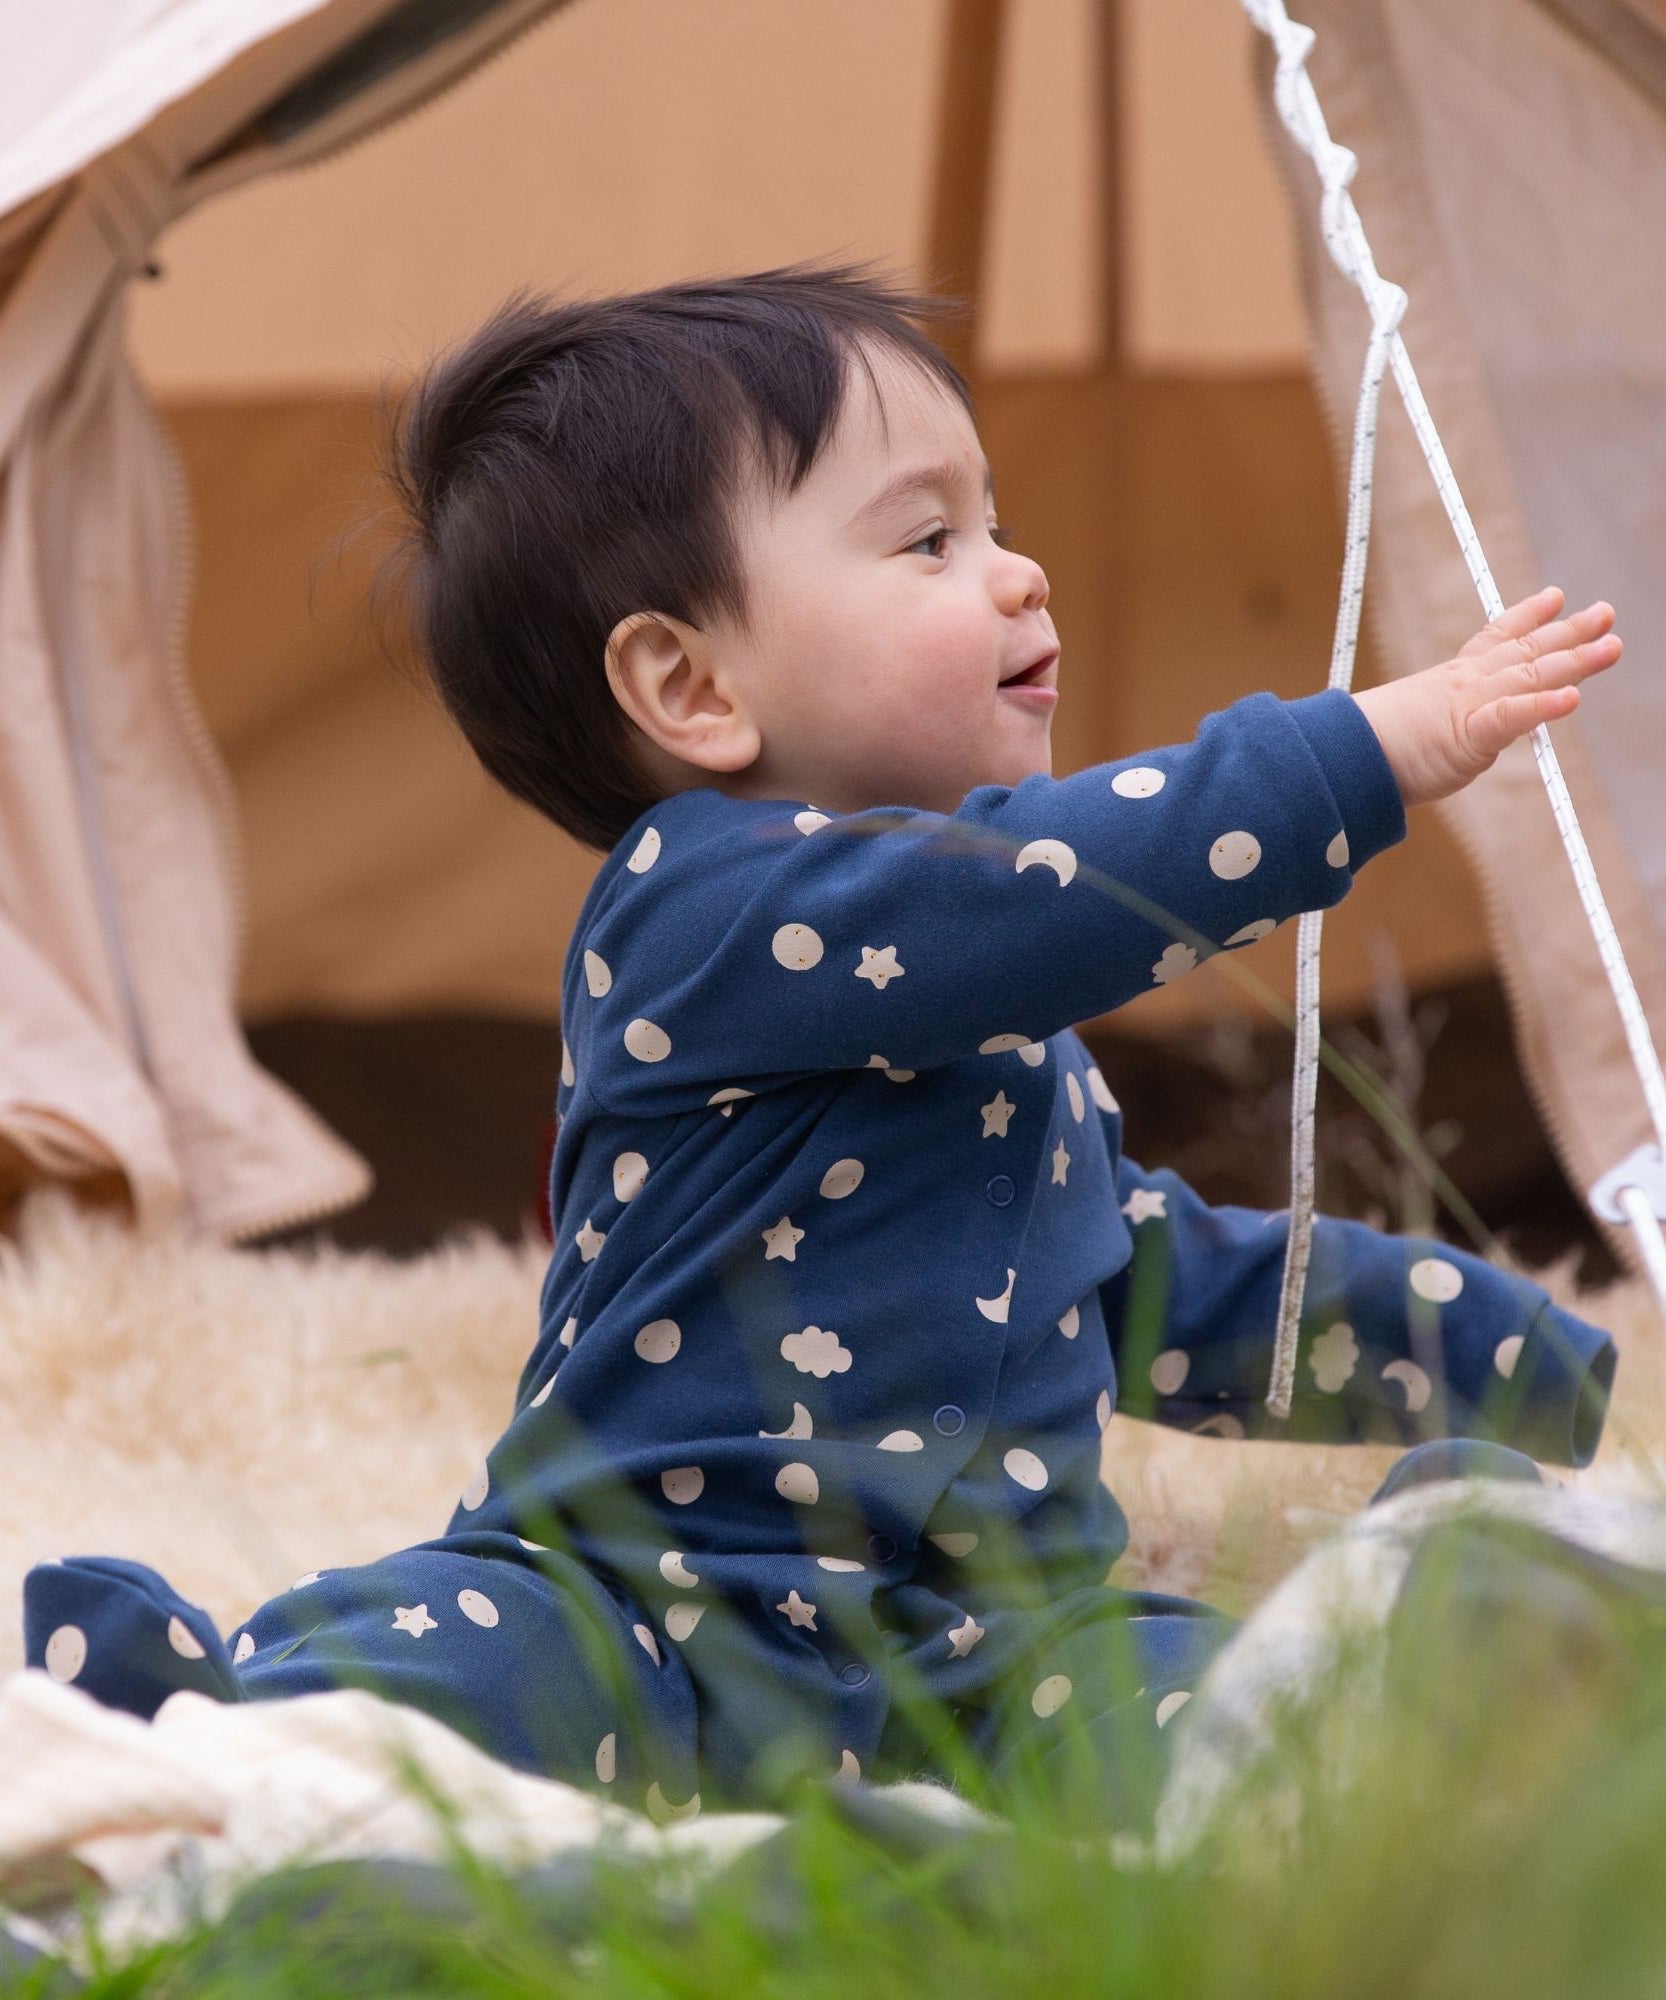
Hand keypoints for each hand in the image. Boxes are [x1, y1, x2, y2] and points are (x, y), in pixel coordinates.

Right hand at [1350, 587, 1621, 808]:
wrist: (1341, 757)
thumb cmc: (1367, 748)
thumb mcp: (1412, 731)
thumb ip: (1441, 730)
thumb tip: (1444, 742)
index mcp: (1450, 683)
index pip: (1495, 640)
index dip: (1527, 617)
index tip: (1554, 597)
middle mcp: (1466, 685)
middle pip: (1526, 651)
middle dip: (1570, 632)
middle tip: (1605, 613)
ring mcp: (1470, 705)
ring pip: (1531, 676)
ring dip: (1574, 661)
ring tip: (1610, 646)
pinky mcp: (1469, 734)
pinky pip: (1513, 716)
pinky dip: (1544, 706)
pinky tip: (1573, 698)